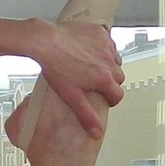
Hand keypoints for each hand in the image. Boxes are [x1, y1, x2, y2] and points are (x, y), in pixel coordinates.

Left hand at [36, 21, 123, 136]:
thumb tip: (97, 133)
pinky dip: (103, 48)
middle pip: (119, 77)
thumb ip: (86, 115)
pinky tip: (89, 51)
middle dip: (109, 82)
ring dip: (108, 64)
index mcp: (104, 78)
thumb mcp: (71, 96)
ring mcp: (106, 45)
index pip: (118, 95)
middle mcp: (109, 61)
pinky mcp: (100, 32)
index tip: (102, 98)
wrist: (45, 41)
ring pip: (115, 60)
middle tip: (93, 82)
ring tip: (91, 66)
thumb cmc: (55, 68)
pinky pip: (108, 43)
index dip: (110, 99)